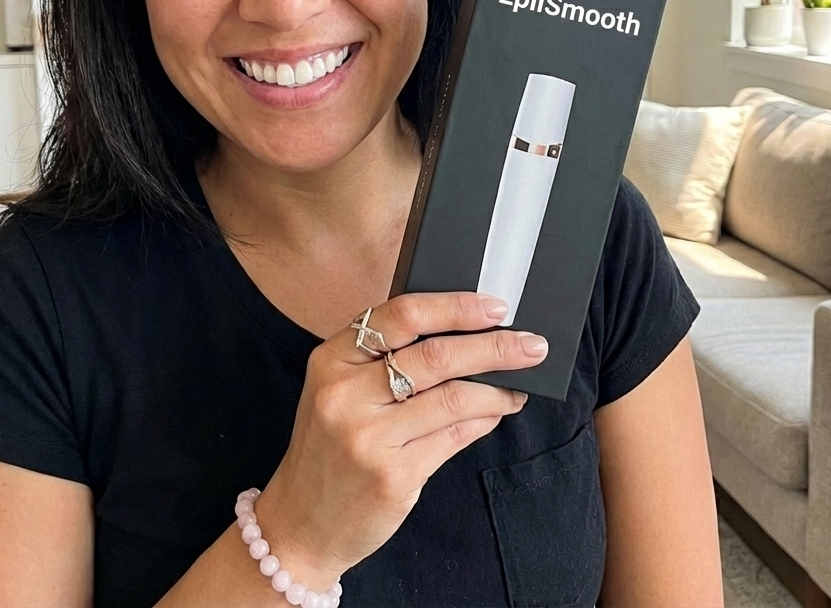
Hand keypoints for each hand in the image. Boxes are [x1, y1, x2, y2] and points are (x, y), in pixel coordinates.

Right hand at [253, 292, 547, 588]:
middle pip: (435, 354)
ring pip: (452, 396)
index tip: (495, 307)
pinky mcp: (391, 474)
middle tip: (531, 345)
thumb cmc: (330, 447)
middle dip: (493, 347)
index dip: (455, 306)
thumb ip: (385, 359)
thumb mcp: (340, 390)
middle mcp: (344, 393)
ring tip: (519, 385)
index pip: (401, 315)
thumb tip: (467, 334)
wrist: (299, 523)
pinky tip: (497, 411)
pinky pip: (453, 436)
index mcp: (331, 358)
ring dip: (497, 388)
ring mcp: (366, 436)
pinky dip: (483, 419)